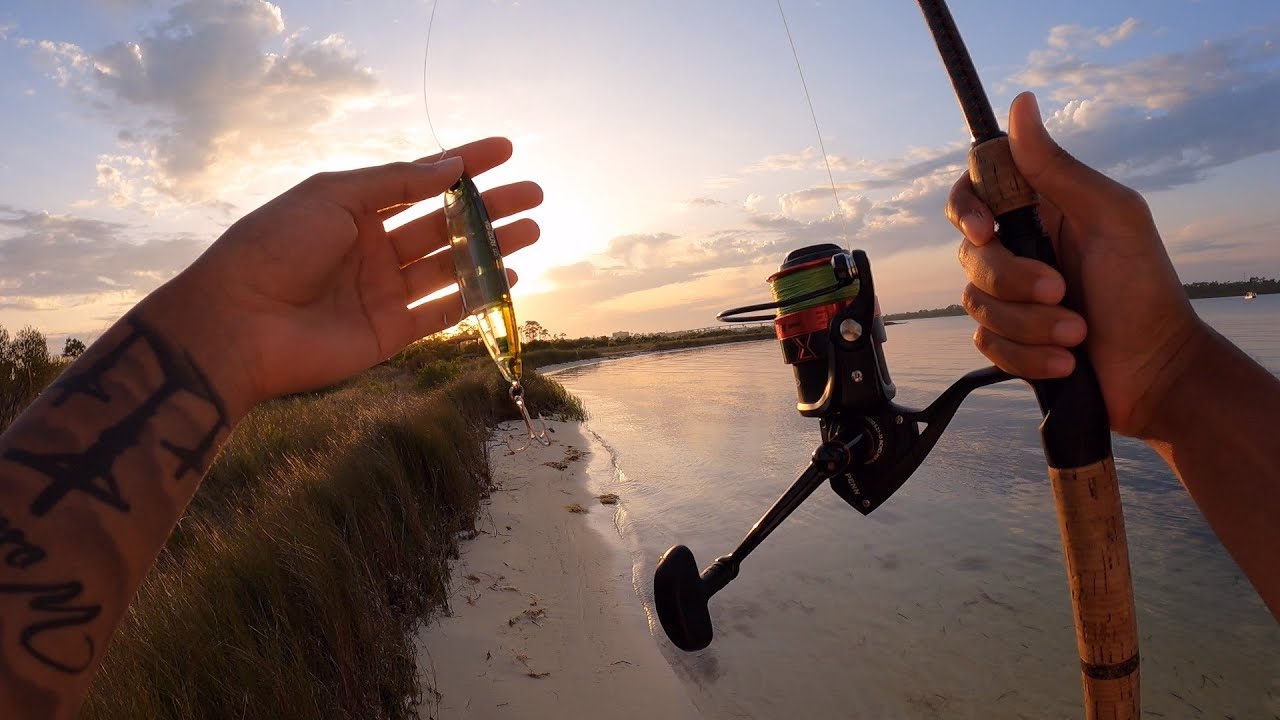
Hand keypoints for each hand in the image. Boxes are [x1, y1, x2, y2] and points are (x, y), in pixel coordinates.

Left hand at [141, 137, 542, 416]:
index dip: (464, 163)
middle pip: (445, 222)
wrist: (239, 323)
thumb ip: (395, 183)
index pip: (421, 180)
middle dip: (490, 208)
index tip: (505, 150)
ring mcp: (384, 290)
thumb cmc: (276, 247)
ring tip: (533, 230)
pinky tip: (507, 277)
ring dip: (492, 246)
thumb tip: (450, 168)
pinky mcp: (391, 331)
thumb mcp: (333, 196)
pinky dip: (476, 295)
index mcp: (355, 209)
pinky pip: (444, 310)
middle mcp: (374, 248)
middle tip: (534, 195)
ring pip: (451, 264)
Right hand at [947, 92, 1203, 436]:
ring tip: (1075, 334)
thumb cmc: (1146, 290)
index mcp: (1043, 210)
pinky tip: (1063, 361)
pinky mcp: (1011, 340)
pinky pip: (986, 343)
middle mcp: (1021, 248)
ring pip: (975, 303)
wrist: (1157, 372)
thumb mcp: (1112, 218)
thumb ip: (1059, 167)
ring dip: (1028, 325)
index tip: (989, 231)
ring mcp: (1012, 297)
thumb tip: (1021, 103)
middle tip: (1062, 292)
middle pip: (969, 253)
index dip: (968, 209)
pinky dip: (1024, 355)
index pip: (975, 191)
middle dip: (1012, 280)